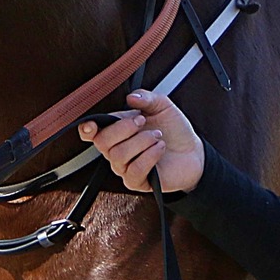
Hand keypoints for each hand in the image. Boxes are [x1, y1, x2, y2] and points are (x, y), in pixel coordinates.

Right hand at [78, 90, 204, 194]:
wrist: (193, 152)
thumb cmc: (174, 130)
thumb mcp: (162, 106)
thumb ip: (146, 98)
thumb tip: (131, 97)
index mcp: (118, 131)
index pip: (92, 133)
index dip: (86, 129)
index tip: (92, 125)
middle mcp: (118, 150)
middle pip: (103, 142)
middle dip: (124, 128)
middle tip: (143, 122)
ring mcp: (126, 167)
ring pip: (119, 155)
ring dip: (142, 141)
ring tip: (158, 136)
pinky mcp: (138, 181)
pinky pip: (135, 170)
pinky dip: (150, 156)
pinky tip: (160, 148)